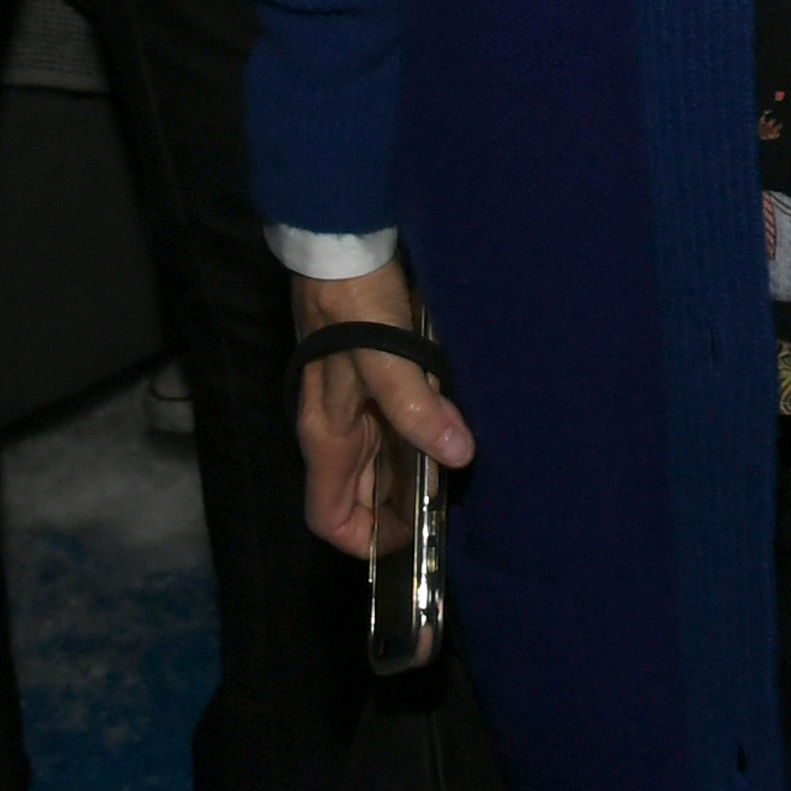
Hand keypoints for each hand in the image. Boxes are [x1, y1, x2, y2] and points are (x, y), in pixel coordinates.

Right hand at [291, 260, 474, 558]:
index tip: (409, 544)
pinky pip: (392, 419)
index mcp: (327, 436)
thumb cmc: (354, 304)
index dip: (363, 540)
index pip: (329, 515)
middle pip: (362, 490)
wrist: (341, 246)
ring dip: (413, 467)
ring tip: (463, 468)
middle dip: (400, 506)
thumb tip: (459, 455)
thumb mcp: (388, 358)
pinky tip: (455, 422)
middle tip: (453, 506)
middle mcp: (336, 426)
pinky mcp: (371, 373)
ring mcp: (352, 400)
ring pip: (380, 454)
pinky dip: (418, 431)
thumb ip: (419, 408)